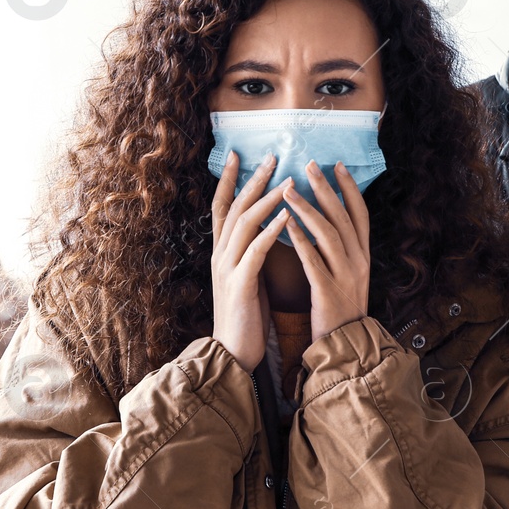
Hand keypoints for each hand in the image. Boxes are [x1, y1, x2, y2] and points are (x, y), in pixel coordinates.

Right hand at [210, 149, 291, 371]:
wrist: (233, 354)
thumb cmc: (245, 317)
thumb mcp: (246, 277)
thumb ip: (250, 252)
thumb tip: (266, 228)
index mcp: (222, 252)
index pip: (222, 207)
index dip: (229, 180)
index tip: (239, 154)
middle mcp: (220, 255)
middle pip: (233, 207)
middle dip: (252, 179)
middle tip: (272, 156)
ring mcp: (227, 268)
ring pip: (244, 223)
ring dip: (266, 198)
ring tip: (288, 180)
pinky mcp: (240, 285)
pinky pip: (256, 250)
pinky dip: (271, 230)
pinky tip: (288, 215)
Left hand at [282, 160, 370, 343]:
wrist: (343, 347)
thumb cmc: (338, 310)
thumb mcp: (347, 276)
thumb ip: (340, 250)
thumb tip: (326, 221)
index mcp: (363, 256)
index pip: (360, 214)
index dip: (349, 189)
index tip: (337, 165)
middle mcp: (359, 262)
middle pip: (344, 217)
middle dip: (327, 188)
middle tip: (310, 164)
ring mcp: (345, 276)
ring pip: (329, 234)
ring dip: (308, 208)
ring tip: (288, 188)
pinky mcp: (328, 291)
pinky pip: (313, 260)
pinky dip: (299, 239)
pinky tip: (284, 222)